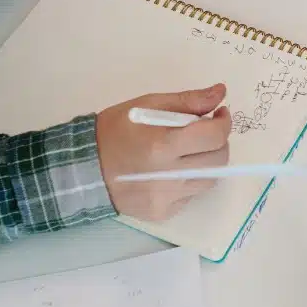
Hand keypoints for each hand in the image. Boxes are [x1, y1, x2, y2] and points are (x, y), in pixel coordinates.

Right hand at [95, 85, 232, 220]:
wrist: (83, 169)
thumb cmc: (114, 132)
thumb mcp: (147, 106)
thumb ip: (188, 101)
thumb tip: (220, 93)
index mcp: (162, 145)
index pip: (214, 136)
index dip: (223, 122)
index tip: (218, 114)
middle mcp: (168, 177)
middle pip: (218, 159)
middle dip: (217, 142)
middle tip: (203, 133)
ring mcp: (166, 199)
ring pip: (209, 180)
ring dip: (206, 162)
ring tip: (187, 152)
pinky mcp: (163, 213)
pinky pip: (191, 195)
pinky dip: (189, 181)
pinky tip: (170, 172)